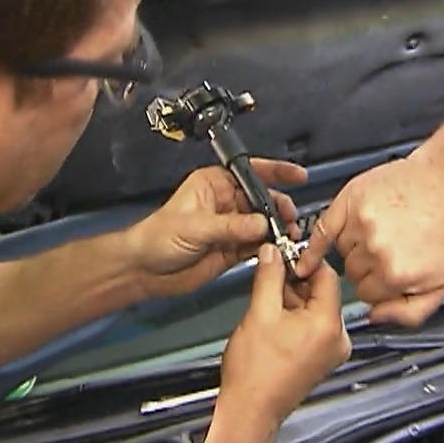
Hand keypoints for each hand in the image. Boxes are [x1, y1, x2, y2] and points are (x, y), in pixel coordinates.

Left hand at [128, 160, 305, 298]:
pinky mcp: (234, 249)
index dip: (276, 172)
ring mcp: (232, 226)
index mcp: (215, 184)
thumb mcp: (194, 226)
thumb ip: (230, 226)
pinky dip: (270, 248)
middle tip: (290, 221)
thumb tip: (261, 223)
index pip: (251, 173)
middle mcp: (227, 202)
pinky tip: (279, 250)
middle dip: (280, 208)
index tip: (298, 176)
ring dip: (278, 230)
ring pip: (264, 223)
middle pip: (263, 200)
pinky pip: (258, 245)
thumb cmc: (158, 238)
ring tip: (289, 238)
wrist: (145, 270)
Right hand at [220, 246, 351, 428]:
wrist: (250, 410)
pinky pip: (312, 327)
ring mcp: (330, 351)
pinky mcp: (320, 359)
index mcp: (329, 324)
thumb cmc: (255, 371)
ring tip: (266, 302)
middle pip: (322, 292)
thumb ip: (269, 276)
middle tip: (270, 276)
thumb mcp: (259, 312)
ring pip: (315, 309)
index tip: (285, 255)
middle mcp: (337, 339)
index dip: (304, 261)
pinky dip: (294, 318)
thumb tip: (272, 252)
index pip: (327, 275)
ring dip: (292, 300)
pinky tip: (273, 320)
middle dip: (295, 282)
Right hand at [293, 153, 443, 326]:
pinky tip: (308, 258)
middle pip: (353, 274)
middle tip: (388, 250)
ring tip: (380, 233)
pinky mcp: (351, 202)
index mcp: (396, 275)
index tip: (386, 275)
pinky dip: (315, 244)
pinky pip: (323, 229)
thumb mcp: (443, 283)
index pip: (367, 295)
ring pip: (343, 252)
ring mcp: (361, 225)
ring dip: (355, 247)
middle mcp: (376, 251)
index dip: (377, 286)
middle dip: (368, 267)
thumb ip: (411, 312)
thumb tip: (376, 317)